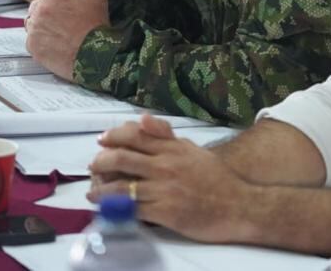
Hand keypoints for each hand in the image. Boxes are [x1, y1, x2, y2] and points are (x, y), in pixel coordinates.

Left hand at [24, 0, 108, 78]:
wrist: (96, 55)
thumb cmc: (97, 24)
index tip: (58, 5)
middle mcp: (40, 9)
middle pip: (34, 6)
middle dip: (44, 12)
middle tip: (62, 22)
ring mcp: (34, 28)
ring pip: (31, 23)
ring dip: (41, 27)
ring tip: (60, 33)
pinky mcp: (32, 45)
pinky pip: (31, 40)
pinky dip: (41, 43)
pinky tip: (57, 44)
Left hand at [87, 115, 254, 242]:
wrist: (239, 205)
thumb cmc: (217, 178)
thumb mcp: (192, 149)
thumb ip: (167, 136)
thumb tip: (143, 118)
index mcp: (172, 148)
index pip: (135, 136)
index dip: (114, 136)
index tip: (102, 140)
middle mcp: (165, 165)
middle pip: (122, 158)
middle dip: (101, 162)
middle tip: (93, 166)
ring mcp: (164, 189)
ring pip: (122, 187)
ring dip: (101, 190)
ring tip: (92, 193)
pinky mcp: (165, 212)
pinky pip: (133, 210)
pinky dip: (116, 211)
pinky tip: (108, 212)